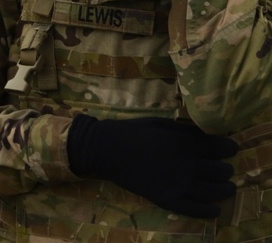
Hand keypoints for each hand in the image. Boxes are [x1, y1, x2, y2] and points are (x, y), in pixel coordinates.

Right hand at [66, 114, 237, 218]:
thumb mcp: (160, 123)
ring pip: (215, 192)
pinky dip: (210, 210)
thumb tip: (209, 134)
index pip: (221, 148)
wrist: (105, 149)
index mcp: (184, 143)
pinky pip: (195, 210)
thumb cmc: (132, 131)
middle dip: (225, 169)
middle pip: (222, 171)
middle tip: (221, 168)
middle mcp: (185, 165)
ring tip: (225, 188)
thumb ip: (185, 130)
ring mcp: (177, 184)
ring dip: (225, 190)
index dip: (229, 148)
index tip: (229, 149)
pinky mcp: (166, 199)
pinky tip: (214, 208)